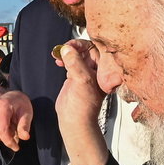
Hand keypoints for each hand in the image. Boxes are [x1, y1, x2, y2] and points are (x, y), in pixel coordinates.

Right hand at [0, 89, 32, 151]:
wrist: (10, 96)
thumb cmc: (19, 104)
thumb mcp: (26, 113)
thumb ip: (24, 126)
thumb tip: (25, 137)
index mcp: (1, 107)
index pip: (2, 130)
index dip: (9, 142)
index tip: (16, 147)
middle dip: (5, 138)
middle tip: (12, 131)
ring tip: (6, 128)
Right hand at [54, 41, 111, 164]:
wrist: (74, 121)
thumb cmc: (84, 106)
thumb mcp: (81, 81)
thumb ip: (75, 63)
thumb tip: (67, 49)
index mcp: (105, 69)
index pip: (97, 47)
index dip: (83, 43)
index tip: (71, 45)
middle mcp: (97, 69)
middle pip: (86, 48)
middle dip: (73, 46)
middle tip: (64, 48)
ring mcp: (85, 72)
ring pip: (77, 54)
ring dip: (67, 51)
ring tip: (59, 55)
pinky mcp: (75, 76)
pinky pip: (70, 61)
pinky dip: (63, 58)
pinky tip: (58, 60)